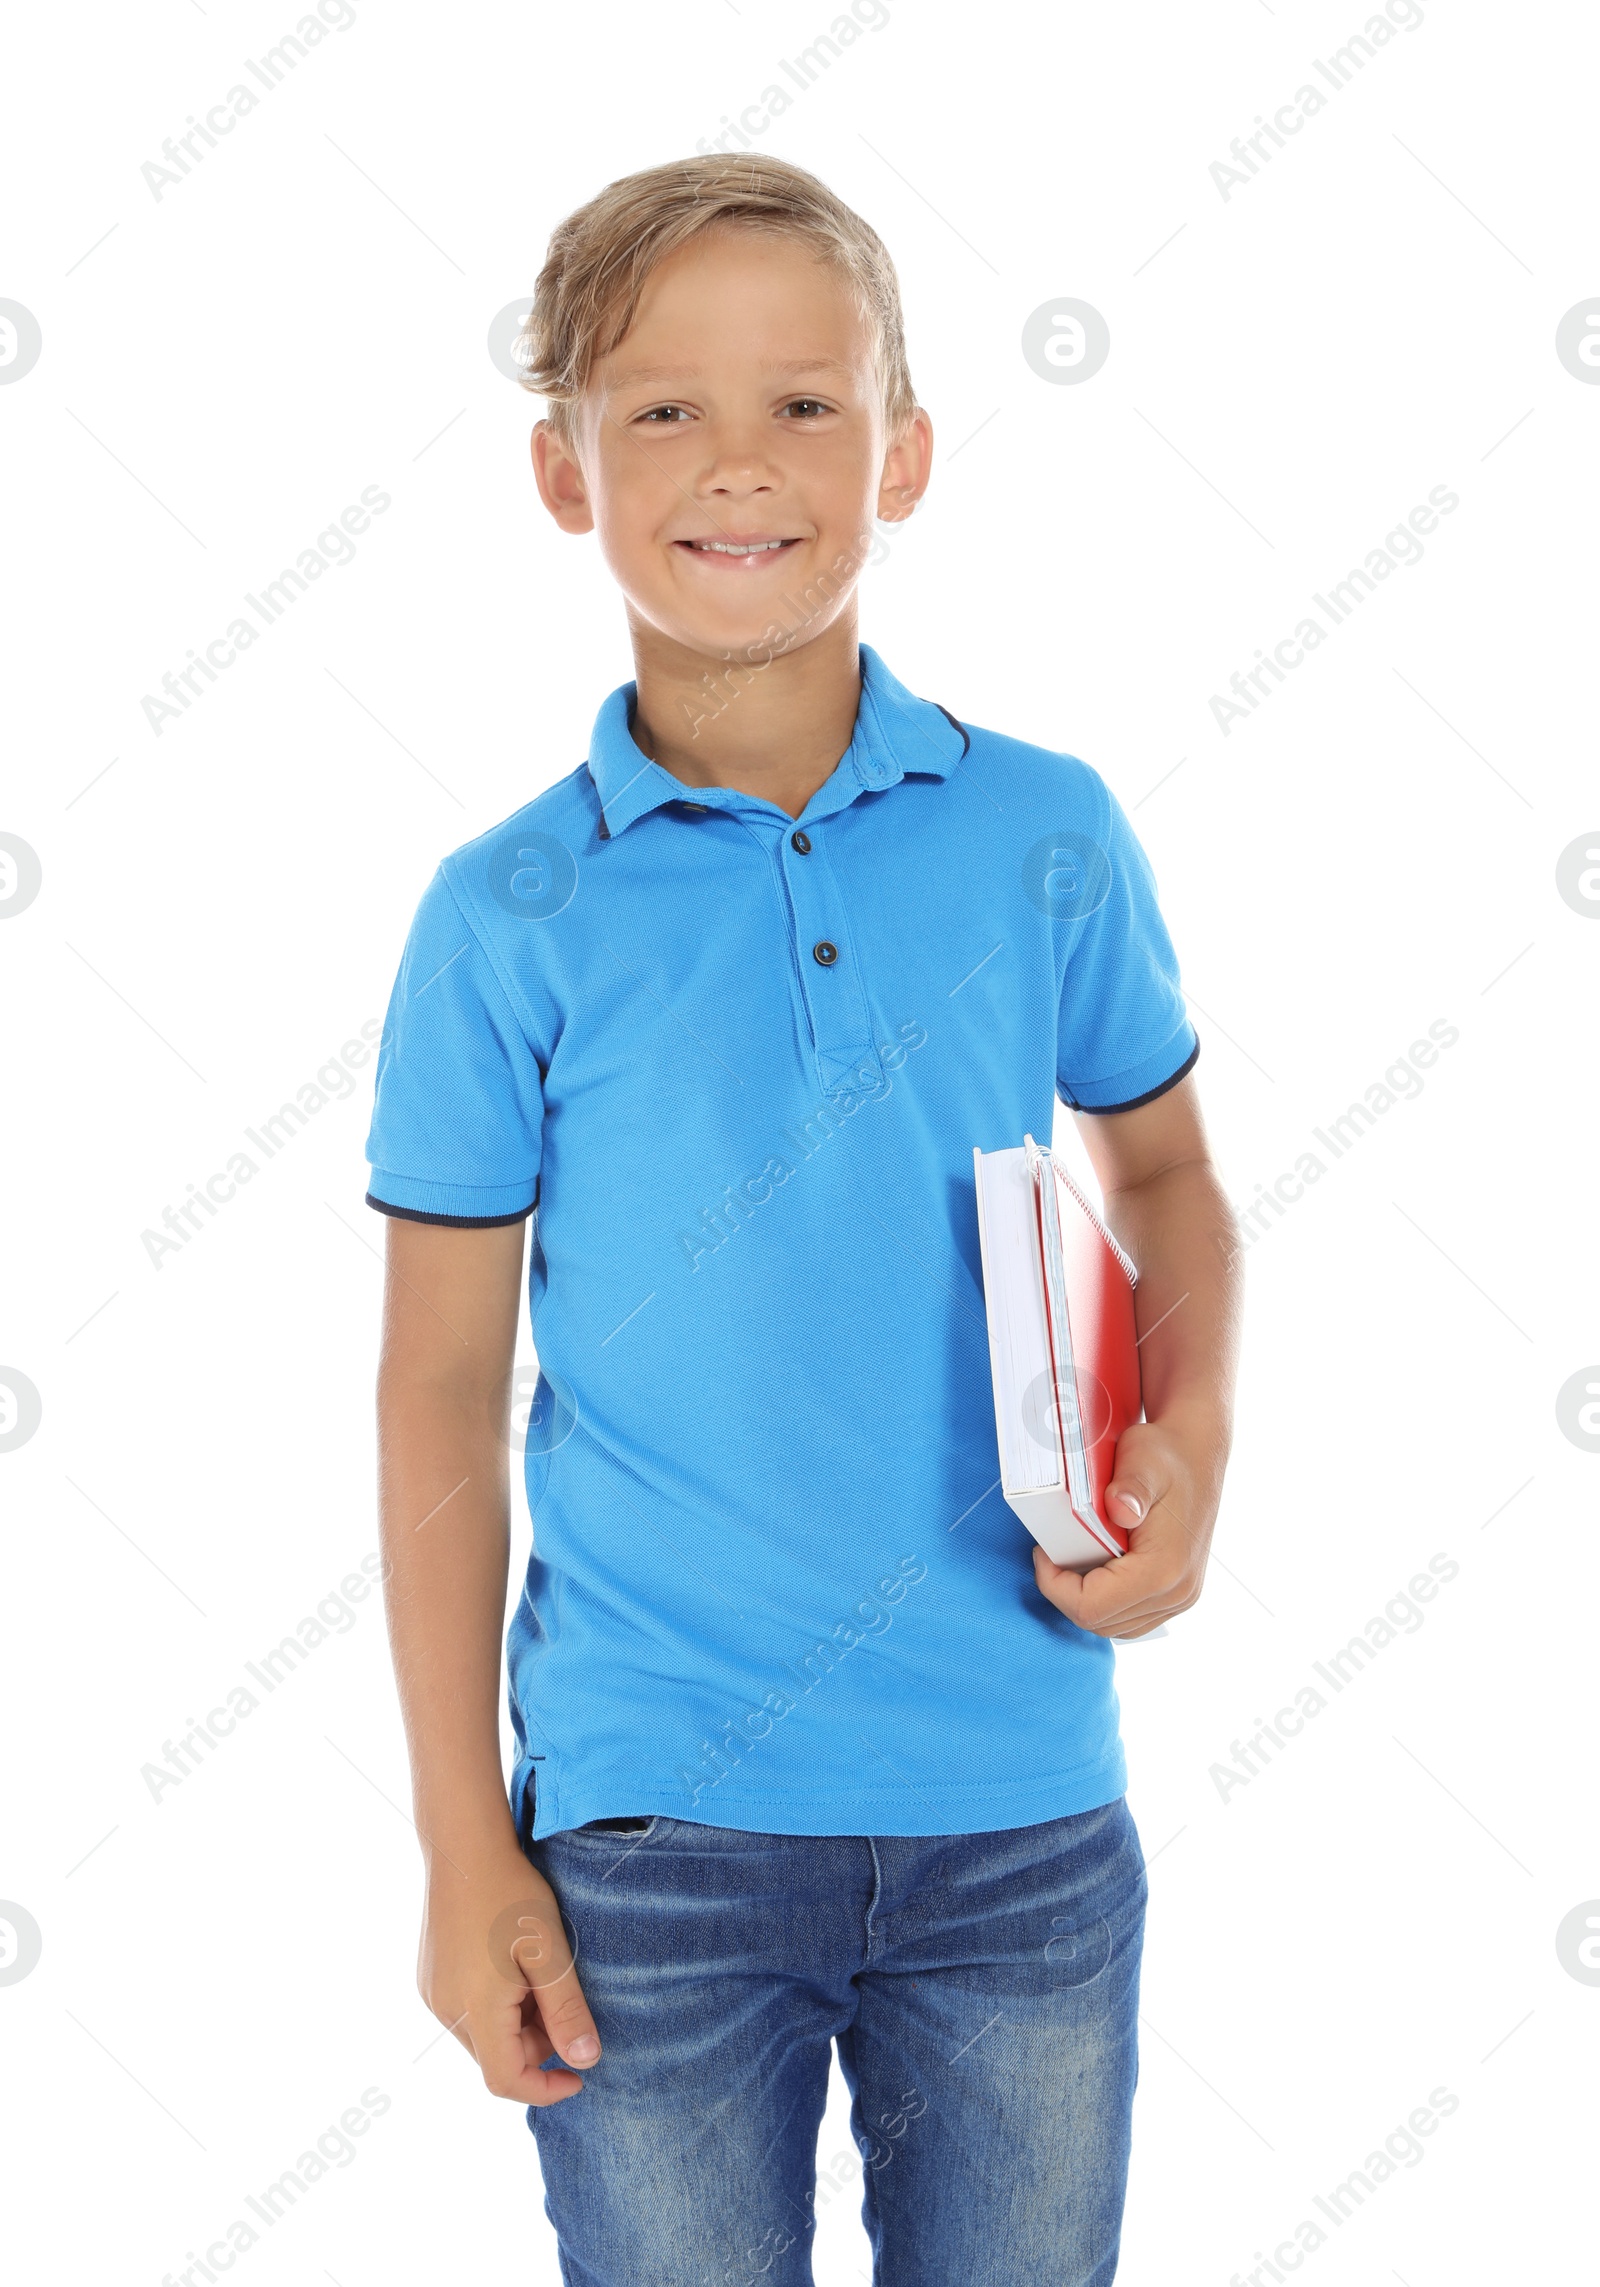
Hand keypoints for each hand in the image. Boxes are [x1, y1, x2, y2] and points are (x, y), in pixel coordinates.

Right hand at [418, 1840, 598, 2106]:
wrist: (464, 1847)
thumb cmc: (511, 1893)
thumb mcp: (550, 1951)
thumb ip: (567, 2010)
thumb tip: (585, 2061)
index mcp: (475, 2009)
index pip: (505, 2080)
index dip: (545, 2090)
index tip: (578, 2076)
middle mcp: (445, 2009)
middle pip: (495, 2058)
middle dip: (536, 2047)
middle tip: (564, 2003)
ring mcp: (433, 1992)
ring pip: (481, 2035)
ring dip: (516, 2025)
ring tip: (540, 1976)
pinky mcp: (429, 1976)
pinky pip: (466, 2011)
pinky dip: (496, 2006)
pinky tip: (514, 1966)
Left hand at [1031, 1413, 1221, 1639]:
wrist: (1198, 1453)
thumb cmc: (1164, 1454)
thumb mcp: (1142, 1458)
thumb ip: (1130, 1486)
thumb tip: (1119, 1510)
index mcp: (1164, 1569)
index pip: (1091, 1607)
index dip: (1054, 1586)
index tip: (1043, 1552)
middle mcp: (1178, 1593)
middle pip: (1100, 1623)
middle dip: (1065, 1594)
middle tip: (1051, 1556)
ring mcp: (1181, 1598)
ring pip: (1115, 1626)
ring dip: (1085, 1600)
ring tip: (1071, 1562)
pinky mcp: (1179, 1595)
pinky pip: (1132, 1618)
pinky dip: (1107, 1603)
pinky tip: (1094, 1571)